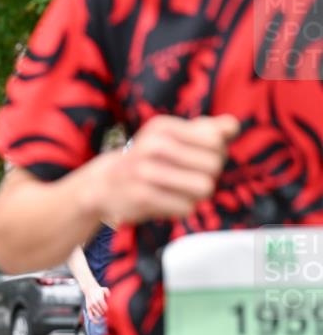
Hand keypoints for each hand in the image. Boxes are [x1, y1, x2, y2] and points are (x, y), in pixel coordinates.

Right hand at [81, 114, 238, 222]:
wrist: (101, 185)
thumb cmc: (145, 160)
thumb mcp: (169, 137)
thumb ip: (205, 129)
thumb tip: (232, 126)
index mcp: (161, 127)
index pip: (216, 140)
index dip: (214, 153)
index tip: (196, 158)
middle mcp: (152, 145)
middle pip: (213, 165)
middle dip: (207, 175)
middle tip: (187, 177)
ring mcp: (145, 172)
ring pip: (204, 187)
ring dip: (196, 194)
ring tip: (179, 191)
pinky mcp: (142, 198)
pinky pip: (186, 207)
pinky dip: (180, 208)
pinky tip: (164, 202)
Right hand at [84, 283, 109, 321]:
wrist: (89, 288)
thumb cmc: (98, 290)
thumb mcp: (105, 289)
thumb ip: (108, 293)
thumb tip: (109, 298)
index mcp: (99, 299)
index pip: (105, 308)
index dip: (108, 310)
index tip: (109, 309)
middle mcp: (94, 303)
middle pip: (102, 312)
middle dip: (105, 313)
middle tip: (106, 311)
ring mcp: (91, 306)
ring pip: (97, 315)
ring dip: (101, 315)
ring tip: (103, 312)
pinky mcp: (88, 308)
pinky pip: (90, 316)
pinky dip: (94, 320)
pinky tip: (97, 322)